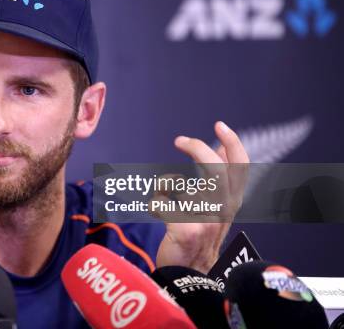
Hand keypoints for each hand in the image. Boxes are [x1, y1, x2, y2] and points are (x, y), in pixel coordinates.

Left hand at [155, 121, 248, 273]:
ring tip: (164, 190)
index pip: (241, 167)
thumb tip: (220, 148)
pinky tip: (158, 209)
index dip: (232, 143)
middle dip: (198, 148)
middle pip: (216, 170)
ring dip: (168, 183)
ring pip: (183, 185)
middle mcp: (222, 209)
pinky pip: (162, 203)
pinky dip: (156, 202)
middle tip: (180, 140)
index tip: (219, 125)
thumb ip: (219, 179)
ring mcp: (205, 220)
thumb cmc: (199, 235)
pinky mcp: (185, 231)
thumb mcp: (217, 206)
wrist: (192, 273)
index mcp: (231, 201)